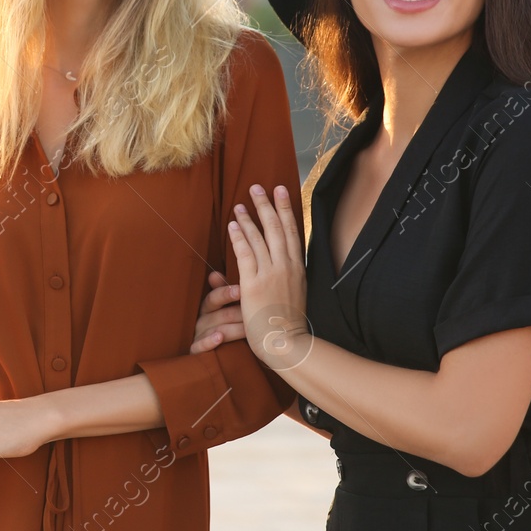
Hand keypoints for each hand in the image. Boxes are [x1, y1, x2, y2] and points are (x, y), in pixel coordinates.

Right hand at [189, 270, 244, 353]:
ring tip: (247, 329)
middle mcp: (202, 320)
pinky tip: (219, 338)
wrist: (221, 356)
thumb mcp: (226, 308)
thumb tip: (215, 274)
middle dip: (237, 313)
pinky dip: (209, 341)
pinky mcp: (196, 350)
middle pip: (219, 314)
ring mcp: (198, 335)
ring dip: (232, 329)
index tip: (240, 290)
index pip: (214, 297)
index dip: (226, 293)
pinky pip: (199, 346)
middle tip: (253, 313)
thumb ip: (224, 292)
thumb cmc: (226, 326)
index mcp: (208, 307)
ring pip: (215, 330)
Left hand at [227, 184, 310, 371]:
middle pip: (276, 228)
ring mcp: (271, 273)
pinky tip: (233, 224)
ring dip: (249, 218)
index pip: (292, 231)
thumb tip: (281, 260)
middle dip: (267, 205)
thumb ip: (287, 275)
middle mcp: (287, 266)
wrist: (287, 343)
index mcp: (298, 268)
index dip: (286, 210)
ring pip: (260, 237)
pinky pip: (246, 253)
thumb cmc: (288, 323)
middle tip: (258, 187)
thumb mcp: (294, 293)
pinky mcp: (254, 283)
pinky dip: (239, 237)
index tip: (282, 191)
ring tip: (240, 204)